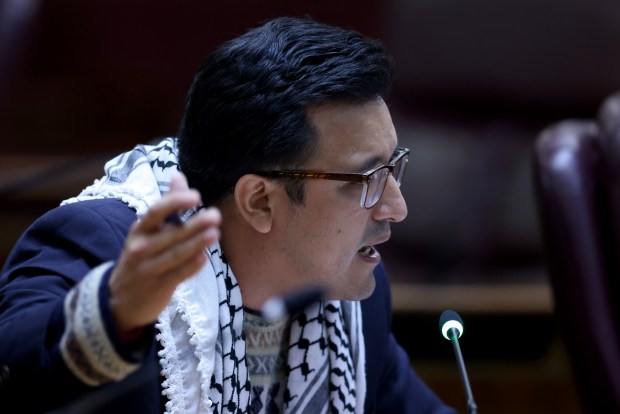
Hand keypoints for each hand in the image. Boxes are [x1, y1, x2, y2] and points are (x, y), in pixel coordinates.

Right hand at [109, 172, 220, 332]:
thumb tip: (178, 175)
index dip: (175, 202)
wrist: (120, 300)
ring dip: (196, 244)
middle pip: (170, 234)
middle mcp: (141, 247)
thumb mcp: (148, 230)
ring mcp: (149, 269)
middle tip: (215, 215)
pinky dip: (191, 267)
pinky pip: (177, 276)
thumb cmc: (142, 257)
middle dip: (193, 225)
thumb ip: (167, 204)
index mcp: (140, 229)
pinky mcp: (159, 287)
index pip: (155, 212)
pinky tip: (204, 258)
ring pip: (175, 255)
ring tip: (215, 233)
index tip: (195, 196)